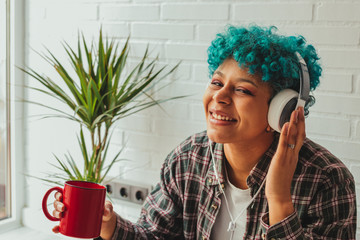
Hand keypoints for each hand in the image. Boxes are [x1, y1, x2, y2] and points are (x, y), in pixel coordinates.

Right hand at [51, 192, 116, 239]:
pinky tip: (55, 229)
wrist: (105, 221)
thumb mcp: (107, 207)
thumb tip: (105, 211)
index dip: (58, 194)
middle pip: (58, 203)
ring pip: (57, 213)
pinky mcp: (71, 225)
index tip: (60, 196)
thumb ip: (108, 208)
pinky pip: (61, 226)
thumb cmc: (104, 210)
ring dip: (56, 214)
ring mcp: (70, 215)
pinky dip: (57, 228)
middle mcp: (71, 205)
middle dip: (57, 204)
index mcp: (77, 197)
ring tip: (61, 216)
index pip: (64, 193)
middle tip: (63, 208)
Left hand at [265, 107, 305, 224]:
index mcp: (294, 155)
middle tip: (300, 107)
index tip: (300, 113)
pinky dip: (285, 134)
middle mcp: (293, 154)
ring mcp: (288, 157)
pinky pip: (284, 145)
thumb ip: (284, 154)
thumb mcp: (283, 164)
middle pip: (300, 134)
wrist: (279, 194)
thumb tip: (281, 145)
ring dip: (294, 123)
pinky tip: (285, 125)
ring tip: (294, 111)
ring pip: (293, 137)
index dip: (301, 124)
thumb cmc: (279, 180)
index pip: (300, 136)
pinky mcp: (280, 160)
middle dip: (300, 120)